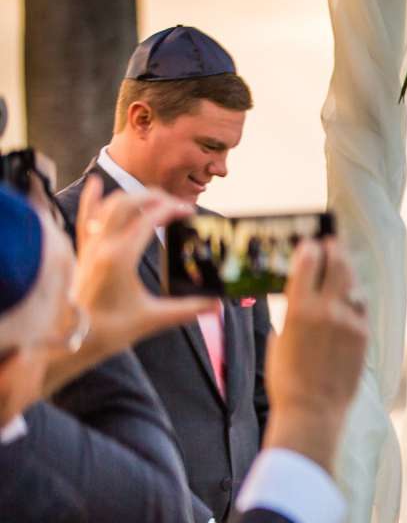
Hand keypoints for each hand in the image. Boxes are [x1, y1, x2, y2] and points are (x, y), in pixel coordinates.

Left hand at [41, 184, 213, 392]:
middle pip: (129, 203)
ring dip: (133, 196)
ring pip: (109, 206)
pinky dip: (90, 199)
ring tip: (154, 198)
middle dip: (156, 197)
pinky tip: (95, 183)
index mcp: (121, 256)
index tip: (190, 211)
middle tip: (177, 204)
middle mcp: (103, 245)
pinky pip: (85, 218)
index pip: (150, 218)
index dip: (173, 209)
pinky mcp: (84, 252)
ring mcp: (90, 246)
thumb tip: (217, 305)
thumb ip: (188, 309)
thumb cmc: (110, 329)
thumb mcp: (154, 318)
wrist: (74, 339)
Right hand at [260, 237, 368, 471]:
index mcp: (298, 309)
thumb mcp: (278, 339)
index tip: (310, 240)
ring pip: (352, 284)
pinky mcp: (364, 336)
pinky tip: (348, 297)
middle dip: (334, 248)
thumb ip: (291, 313)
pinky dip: (353, 299)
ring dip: (345, 272)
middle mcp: (327, 310)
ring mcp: (350, 322)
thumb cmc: (286, 379)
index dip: (310, 247)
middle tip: (332, 240)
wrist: (313, 410)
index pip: (308, 262)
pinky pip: (361, 308)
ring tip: (340, 264)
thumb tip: (297, 297)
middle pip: (337, 264)